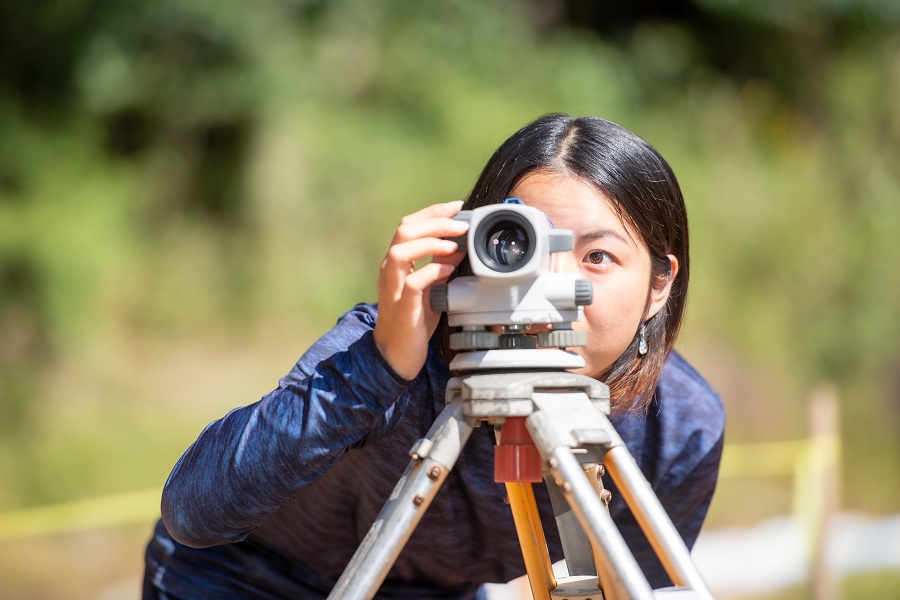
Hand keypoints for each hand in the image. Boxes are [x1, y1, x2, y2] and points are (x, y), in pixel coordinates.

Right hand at [374, 200, 467, 380]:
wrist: (396, 356)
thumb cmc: (413, 322)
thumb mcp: (430, 288)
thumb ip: (440, 267)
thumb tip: (461, 247)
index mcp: (397, 263)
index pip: (409, 225)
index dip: (433, 212)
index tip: (457, 206)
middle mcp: (390, 270)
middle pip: (404, 230)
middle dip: (435, 221)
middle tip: (461, 225)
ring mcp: (393, 287)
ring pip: (401, 251)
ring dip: (430, 243)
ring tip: (454, 245)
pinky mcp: (401, 306)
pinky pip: (413, 282)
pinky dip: (432, 271)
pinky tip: (448, 271)